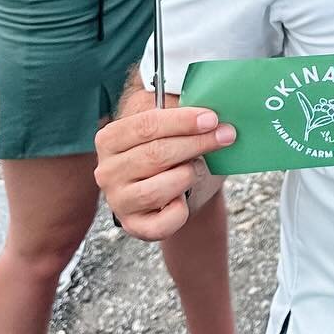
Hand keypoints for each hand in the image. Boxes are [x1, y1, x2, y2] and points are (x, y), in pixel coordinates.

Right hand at [95, 95, 236, 239]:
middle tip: (226, 135)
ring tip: (196, 168)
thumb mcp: (172, 126)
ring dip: (187, 176)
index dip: (182, 121)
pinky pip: (161, 223)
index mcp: (111, 139)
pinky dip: (180, 212)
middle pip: (155, 154)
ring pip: (157, 189)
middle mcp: (107, 170)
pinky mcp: (133, 225)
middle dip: (196, 143)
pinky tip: (183, 199)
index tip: (212, 118)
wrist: (175, 191)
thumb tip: (204, 108)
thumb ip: (180, 111)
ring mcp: (118, 200)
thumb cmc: (173, 152)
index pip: (146, 125)